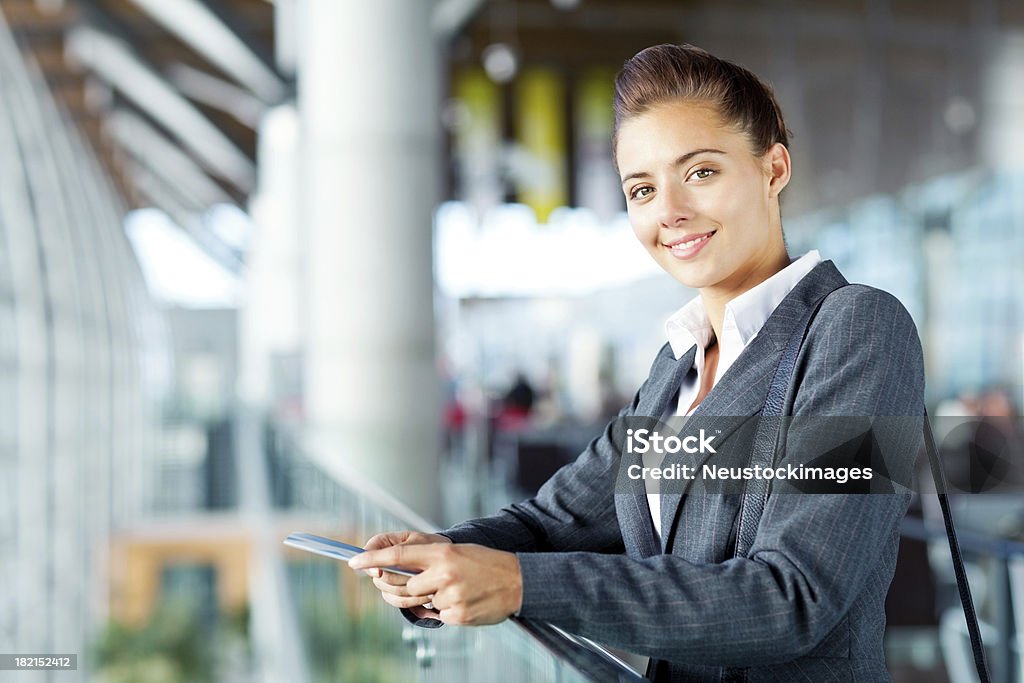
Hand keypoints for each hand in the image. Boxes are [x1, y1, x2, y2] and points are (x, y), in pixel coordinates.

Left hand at [349, 543, 522, 625]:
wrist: (517, 581)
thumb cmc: (485, 563)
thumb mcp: (456, 552)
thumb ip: (428, 559)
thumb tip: (395, 568)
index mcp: (442, 553)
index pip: (397, 556)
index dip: (372, 560)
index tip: (354, 562)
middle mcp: (443, 574)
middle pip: (402, 586)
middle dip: (394, 587)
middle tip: (395, 584)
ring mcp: (450, 596)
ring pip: (419, 602)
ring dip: (425, 598)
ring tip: (446, 589)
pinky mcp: (456, 615)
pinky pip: (437, 614)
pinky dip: (443, 608)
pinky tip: (461, 600)